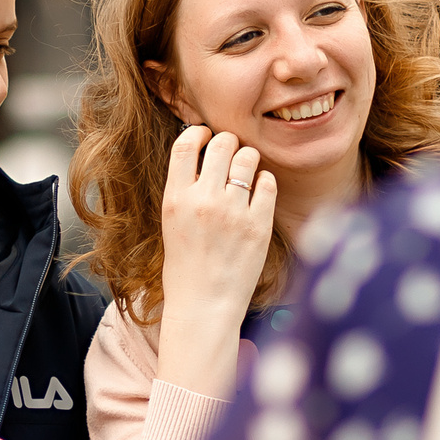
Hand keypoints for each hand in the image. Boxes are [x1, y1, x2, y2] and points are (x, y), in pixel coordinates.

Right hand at [155, 125, 275, 395]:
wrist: (204, 306)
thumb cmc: (186, 266)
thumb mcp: (172, 222)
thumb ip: (185, 188)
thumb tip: (202, 150)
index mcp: (175, 199)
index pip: (185, 144)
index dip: (198, 132)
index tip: (205, 136)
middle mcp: (203, 201)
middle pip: (222, 143)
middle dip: (228, 143)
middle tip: (230, 154)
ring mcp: (233, 212)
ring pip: (248, 157)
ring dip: (248, 159)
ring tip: (246, 173)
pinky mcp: (259, 225)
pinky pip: (268, 182)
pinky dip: (265, 182)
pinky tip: (258, 193)